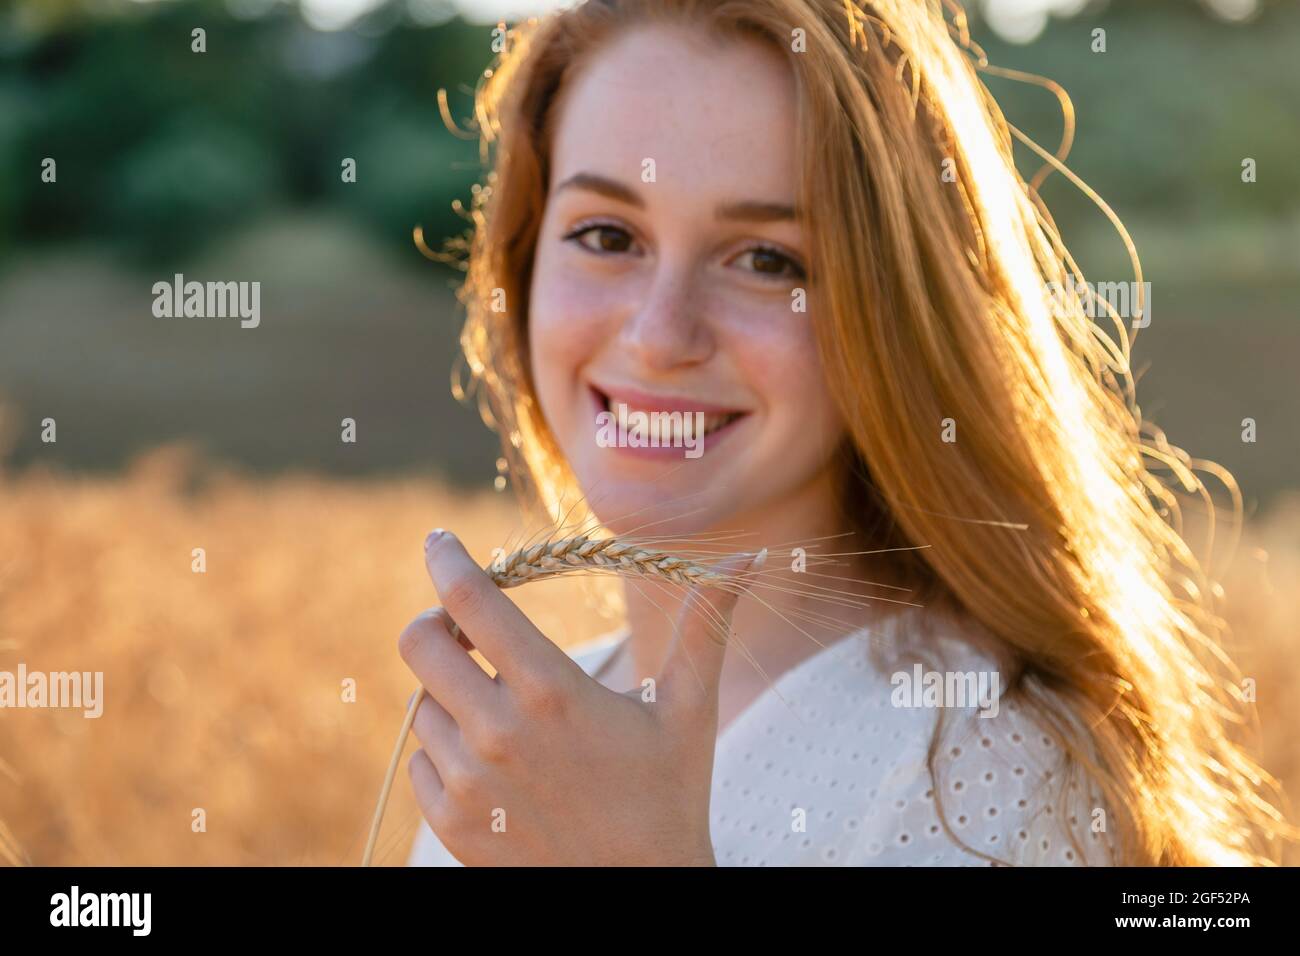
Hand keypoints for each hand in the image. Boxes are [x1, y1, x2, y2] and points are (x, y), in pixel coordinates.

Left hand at [399, 529, 752, 865]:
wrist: (641, 898)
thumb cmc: (670, 799)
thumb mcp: (688, 711)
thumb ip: (705, 626)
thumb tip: (752, 559)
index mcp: (551, 692)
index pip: (470, 601)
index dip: (446, 559)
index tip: (440, 540)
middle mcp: (497, 732)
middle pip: (419, 642)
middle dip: (437, 623)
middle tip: (469, 631)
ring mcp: (466, 783)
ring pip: (421, 704)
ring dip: (450, 693)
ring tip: (505, 712)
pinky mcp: (452, 824)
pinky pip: (420, 759)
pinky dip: (444, 748)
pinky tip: (494, 761)